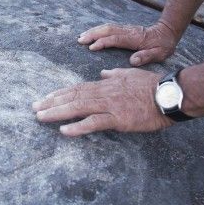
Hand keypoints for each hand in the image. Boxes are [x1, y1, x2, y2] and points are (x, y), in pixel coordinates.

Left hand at [32, 68, 172, 136]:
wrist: (169, 94)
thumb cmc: (152, 85)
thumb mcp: (130, 75)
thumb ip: (114, 75)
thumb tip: (102, 74)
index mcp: (105, 84)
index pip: (76, 88)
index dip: (59, 93)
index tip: (45, 98)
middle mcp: (103, 93)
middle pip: (72, 97)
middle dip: (51, 102)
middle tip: (34, 108)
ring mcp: (109, 105)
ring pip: (78, 108)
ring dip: (57, 113)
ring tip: (41, 118)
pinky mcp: (118, 119)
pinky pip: (94, 123)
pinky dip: (78, 127)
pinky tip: (64, 131)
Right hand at [77, 22, 179, 65]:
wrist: (167, 32)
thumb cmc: (163, 45)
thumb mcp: (159, 53)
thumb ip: (146, 56)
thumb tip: (133, 61)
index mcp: (135, 38)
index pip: (115, 39)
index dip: (103, 42)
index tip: (92, 47)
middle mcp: (128, 31)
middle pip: (107, 30)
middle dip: (92, 35)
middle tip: (80, 40)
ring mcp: (125, 29)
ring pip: (106, 27)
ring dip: (93, 31)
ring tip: (81, 37)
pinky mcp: (124, 29)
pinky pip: (108, 28)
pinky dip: (97, 30)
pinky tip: (90, 34)